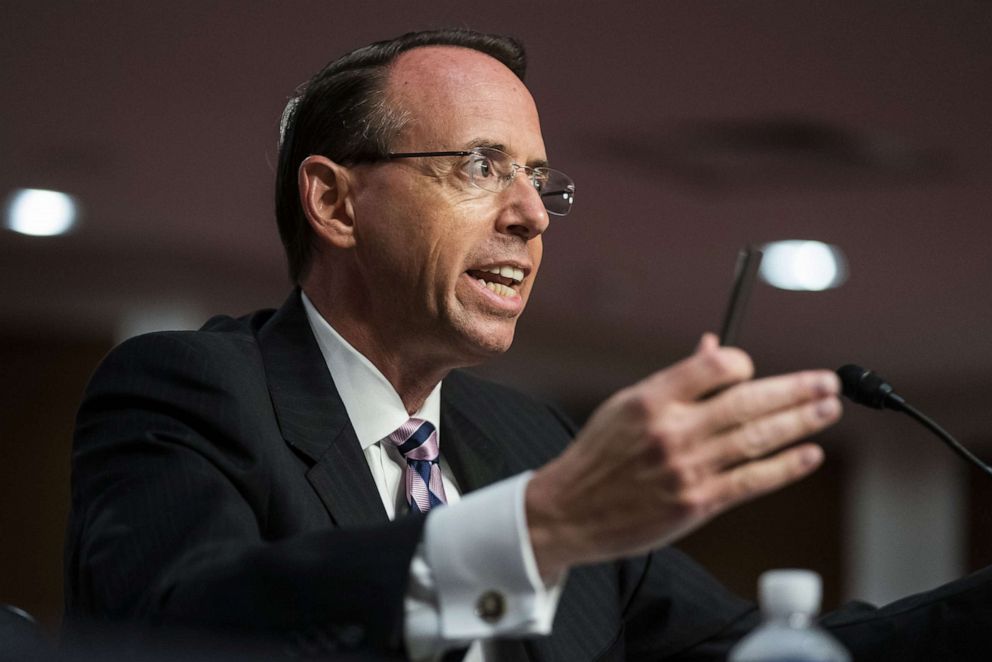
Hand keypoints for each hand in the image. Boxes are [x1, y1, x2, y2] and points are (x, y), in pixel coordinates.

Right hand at [526, 333, 840, 578]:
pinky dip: (785, 466)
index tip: (751, 368)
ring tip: (829, 409)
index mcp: (651, 399)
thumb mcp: (625, 407)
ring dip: (800, 422)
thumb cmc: (598, 457)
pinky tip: (809, 454)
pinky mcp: (697, 503)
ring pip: (757, 439)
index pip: (714, 368)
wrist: (570, 511)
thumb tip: (713, 349)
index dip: (742, 364)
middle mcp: (672, 431)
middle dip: (795, 390)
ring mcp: (687, 469)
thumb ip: (674, 381)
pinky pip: (752, 480)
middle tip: (828, 382)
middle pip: (748, 402)